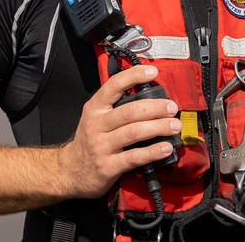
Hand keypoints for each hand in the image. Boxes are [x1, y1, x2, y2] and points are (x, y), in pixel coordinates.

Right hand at [58, 65, 180, 199]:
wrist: (70, 172)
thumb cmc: (90, 142)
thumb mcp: (96, 118)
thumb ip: (116, 107)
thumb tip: (150, 97)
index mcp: (94, 108)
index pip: (113, 86)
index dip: (133, 76)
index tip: (152, 71)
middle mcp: (96, 125)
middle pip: (129, 111)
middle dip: (155, 108)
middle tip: (172, 107)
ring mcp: (101, 146)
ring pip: (134, 132)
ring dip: (158, 127)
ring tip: (174, 126)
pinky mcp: (108, 167)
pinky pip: (134, 157)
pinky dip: (153, 152)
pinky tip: (166, 148)